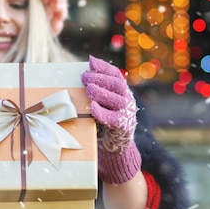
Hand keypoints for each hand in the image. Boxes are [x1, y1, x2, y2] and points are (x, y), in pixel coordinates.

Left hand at [81, 56, 141, 183]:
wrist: (115, 146)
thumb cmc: (103, 121)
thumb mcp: (100, 103)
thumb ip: (94, 90)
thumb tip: (82, 72)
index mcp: (122, 91)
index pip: (115, 74)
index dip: (104, 67)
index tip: (91, 62)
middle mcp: (127, 99)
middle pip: (117, 84)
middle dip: (100, 79)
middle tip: (84, 77)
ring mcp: (127, 113)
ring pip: (117, 100)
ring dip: (102, 93)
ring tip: (89, 90)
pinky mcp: (123, 127)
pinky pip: (114, 119)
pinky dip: (103, 112)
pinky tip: (93, 108)